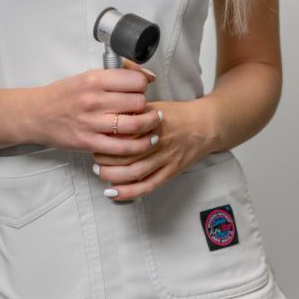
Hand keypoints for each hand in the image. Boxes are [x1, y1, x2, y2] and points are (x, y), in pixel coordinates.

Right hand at [32, 65, 162, 157]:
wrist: (36, 114)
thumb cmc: (63, 95)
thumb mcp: (86, 76)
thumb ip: (115, 75)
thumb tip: (147, 76)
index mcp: (94, 79)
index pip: (135, 81)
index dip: (143, 85)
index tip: (142, 88)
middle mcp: (93, 100)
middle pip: (138, 102)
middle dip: (145, 104)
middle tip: (145, 107)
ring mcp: (91, 123)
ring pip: (134, 125)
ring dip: (149, 124)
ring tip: (154, 123)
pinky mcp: (89, 142)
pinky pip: (122, 147)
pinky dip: (139, 146)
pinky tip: (146, 141)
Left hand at [91, 60, 213, 201]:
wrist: (204, 126)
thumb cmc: (176, 115)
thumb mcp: (153, 105)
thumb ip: (132, 109)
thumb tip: (107, 109)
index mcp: (152, 121)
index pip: (125, 131)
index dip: (107, 136)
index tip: (96, 135)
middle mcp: (158, 140)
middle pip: (127, 152)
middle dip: (106, 156)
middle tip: (94, 155)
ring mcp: (166, 158)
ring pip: (136, 171)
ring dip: (114, 174)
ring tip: (100, 172)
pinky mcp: (171, 172)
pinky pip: (148, 185)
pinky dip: (129, 191)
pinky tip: (114, 192)